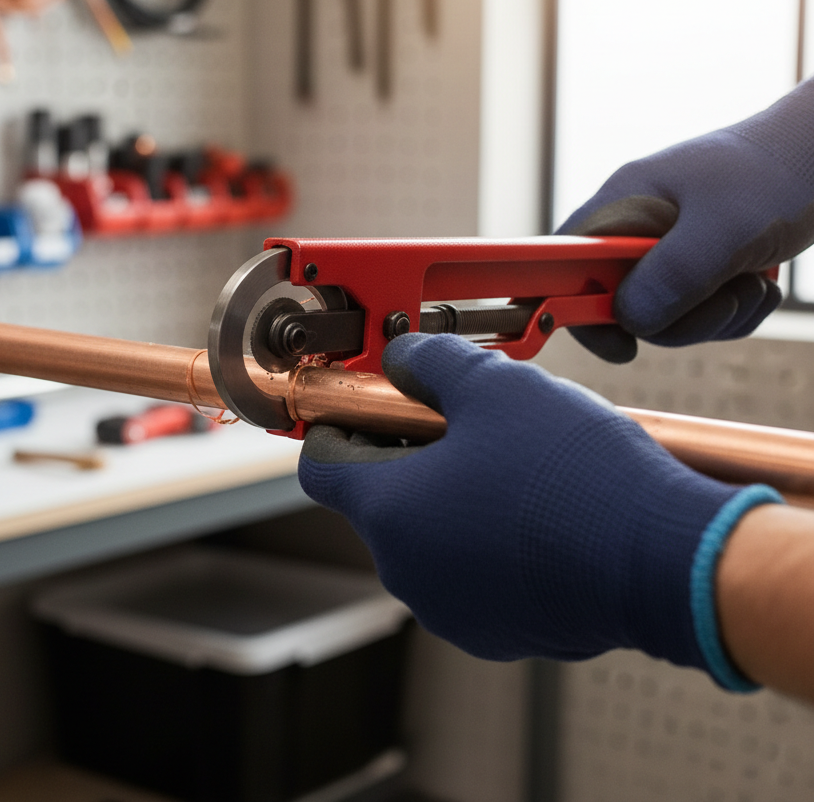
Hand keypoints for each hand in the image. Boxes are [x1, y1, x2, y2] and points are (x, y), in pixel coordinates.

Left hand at [299, 333, 780, 688]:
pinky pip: (471, 571)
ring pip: (430, 534)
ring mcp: (453, 608)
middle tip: (456, 421)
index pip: (322, 466)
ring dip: (451, 497)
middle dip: (408, 455)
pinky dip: (486, 538)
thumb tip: (405, 357)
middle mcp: (409, 571)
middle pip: (381, 498)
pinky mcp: (500, 629)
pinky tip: (532, 508)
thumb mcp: (494, 387)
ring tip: (505, 462)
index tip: (362, 409)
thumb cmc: (576, 476)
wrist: (665, 559)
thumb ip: (431, 362)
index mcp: (390, 513)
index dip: (337, 427)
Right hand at [556, 79, 813, 362]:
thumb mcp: (723, 228)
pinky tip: (759, 284)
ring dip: (713, 317)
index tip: (619, 342)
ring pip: (664, 314)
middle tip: (721, 301)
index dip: (573, 304)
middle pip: (620, 301)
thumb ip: (672, 275)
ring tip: (751, 284)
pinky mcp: (700, 263)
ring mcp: (668, 246)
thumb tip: (630, 320)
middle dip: (676, 318)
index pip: (565, 261)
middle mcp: (636, 226)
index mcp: (624, 203)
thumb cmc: (775, 174)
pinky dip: (732, 311)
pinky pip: (697, 312)